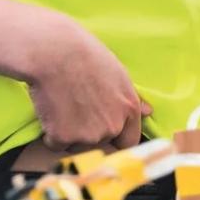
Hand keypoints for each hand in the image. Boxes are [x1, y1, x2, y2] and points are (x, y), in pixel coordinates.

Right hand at [24, 12, 149, 152]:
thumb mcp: (119, 74)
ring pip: (78, 145)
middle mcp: (113, 126)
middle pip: (102, 143)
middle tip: (77, 109)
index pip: (129, 141)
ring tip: (65, 106)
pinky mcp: (64, 138)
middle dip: (90, 133)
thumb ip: (133, 99)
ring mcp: (89, 134)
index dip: (115, 138)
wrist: (56, 54)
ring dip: (70, 135)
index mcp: (130, 110)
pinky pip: (56, 144)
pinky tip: (52, 110)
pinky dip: (51, 134)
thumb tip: (148, 112)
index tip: (103, 131)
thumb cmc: (87, 58)